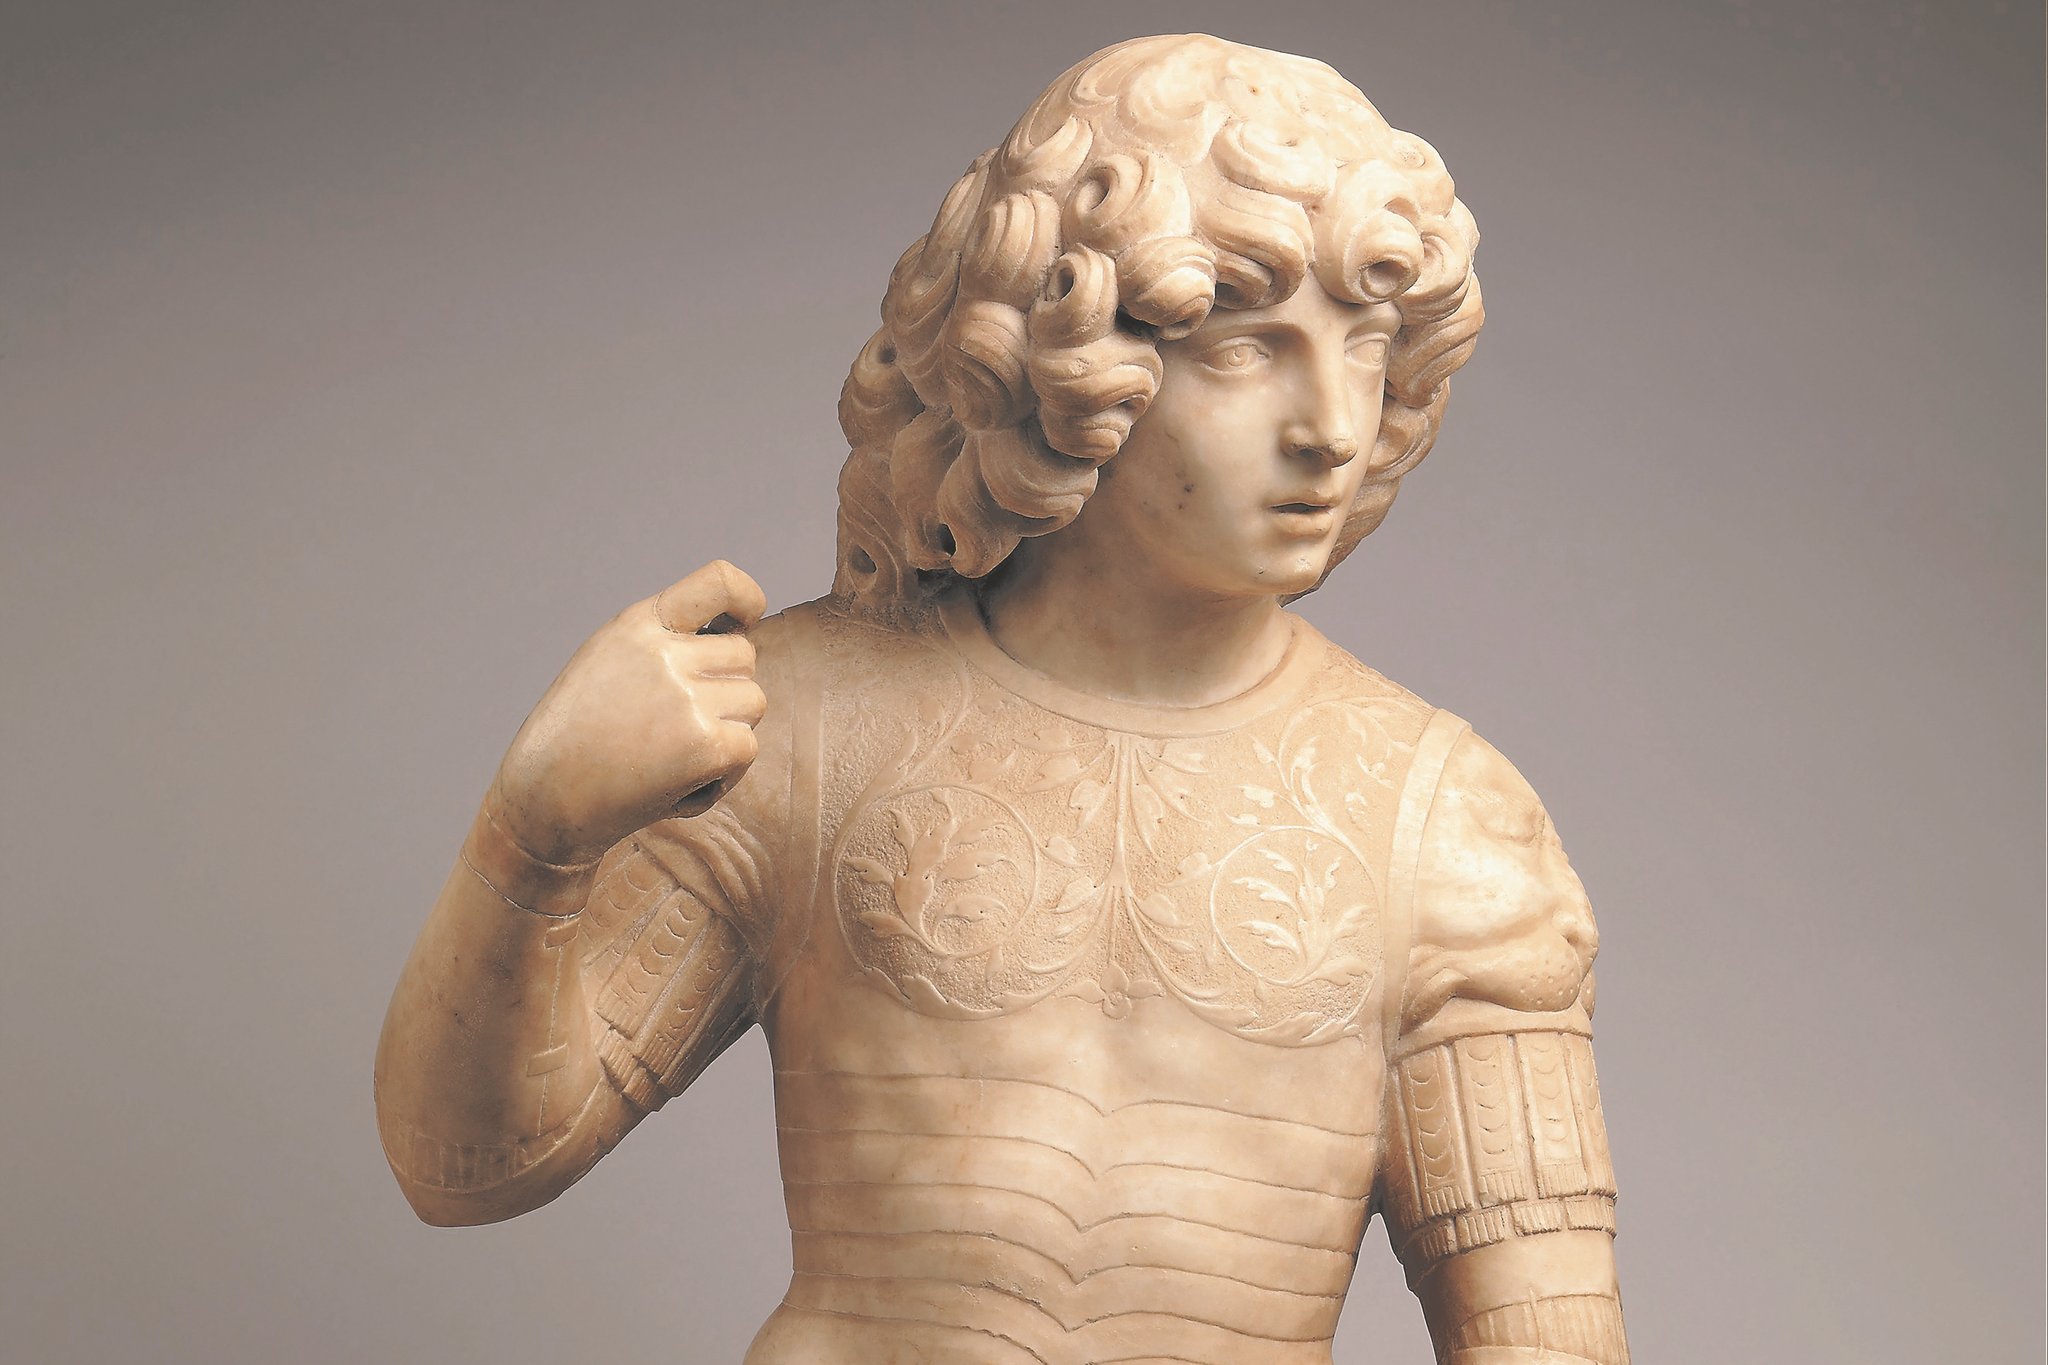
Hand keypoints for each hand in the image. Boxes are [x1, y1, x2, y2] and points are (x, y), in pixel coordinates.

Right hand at [484, 560, 768, 865]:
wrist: (545, 801)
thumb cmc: (577, 738)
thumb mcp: (610, 662)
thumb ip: (665, 641)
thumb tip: (737, 634)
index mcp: (638, 624)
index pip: (719, 582)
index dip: (746, 598)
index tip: (747, 620)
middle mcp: (666, 653)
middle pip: (744, 656)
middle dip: (724, 689)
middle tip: (672, 726)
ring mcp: (689, 698)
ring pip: (753, 703)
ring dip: (727, 731)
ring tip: (669, 755)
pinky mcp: (708, 745)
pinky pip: (748, 748)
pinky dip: (724, 773)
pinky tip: (677, 784)